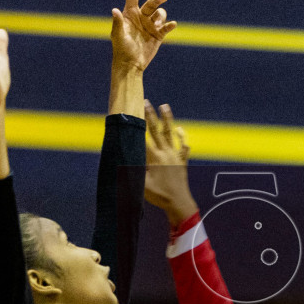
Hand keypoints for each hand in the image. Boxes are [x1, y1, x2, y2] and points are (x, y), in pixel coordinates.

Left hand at [111, 0, 175, 72]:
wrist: (131, 65)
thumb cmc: (121, 50)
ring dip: (161, 16)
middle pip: (151, 3)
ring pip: (160, 13)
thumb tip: (115, 10)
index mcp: (130, 13)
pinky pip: (166, 26)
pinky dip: (170, 25)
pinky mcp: (158, 34)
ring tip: (158, 25)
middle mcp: (141, 17)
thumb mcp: (118, 36)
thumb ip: (118, 23)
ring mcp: (150, 25)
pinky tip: (172, 25)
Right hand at [144, 100, 196, 223]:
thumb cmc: (158, 195)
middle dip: (151, 115)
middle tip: (147, 101)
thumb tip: (120, 163)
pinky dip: (181, 137)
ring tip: (164, 106)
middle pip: (157, 130)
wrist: (179, 202)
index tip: (133, 113)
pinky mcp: (182, 161)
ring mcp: (175, 156)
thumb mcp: (142, 185)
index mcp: (154, 158)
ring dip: (168, 119)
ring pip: (171, 133)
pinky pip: (183, 146)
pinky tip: (179, 129)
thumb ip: (132, 172)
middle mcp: (166, 153)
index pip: (144, 137)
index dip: (138, 125)